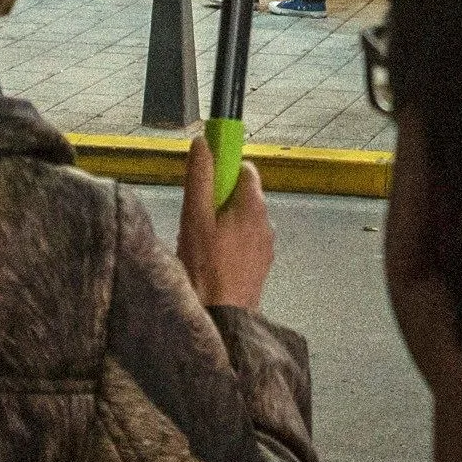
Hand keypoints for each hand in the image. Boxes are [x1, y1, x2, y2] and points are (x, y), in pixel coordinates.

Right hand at [175, 135, 274, 311]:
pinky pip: (245, 243)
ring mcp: (266, 246)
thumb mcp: (195, 216)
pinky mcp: (261, 266)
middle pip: (242, 195)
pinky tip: (212, 261)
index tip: (204, 182)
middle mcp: (266, 222)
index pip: (243, 168)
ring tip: (201, 245)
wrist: (221, 318)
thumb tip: (202, 143)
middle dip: (219, 200)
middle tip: (196, 220)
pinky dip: (230, 244)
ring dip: (223, 224)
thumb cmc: (206, 268)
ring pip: (242, 220)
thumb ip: (200, 177)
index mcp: (254, 205)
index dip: (222, 170)